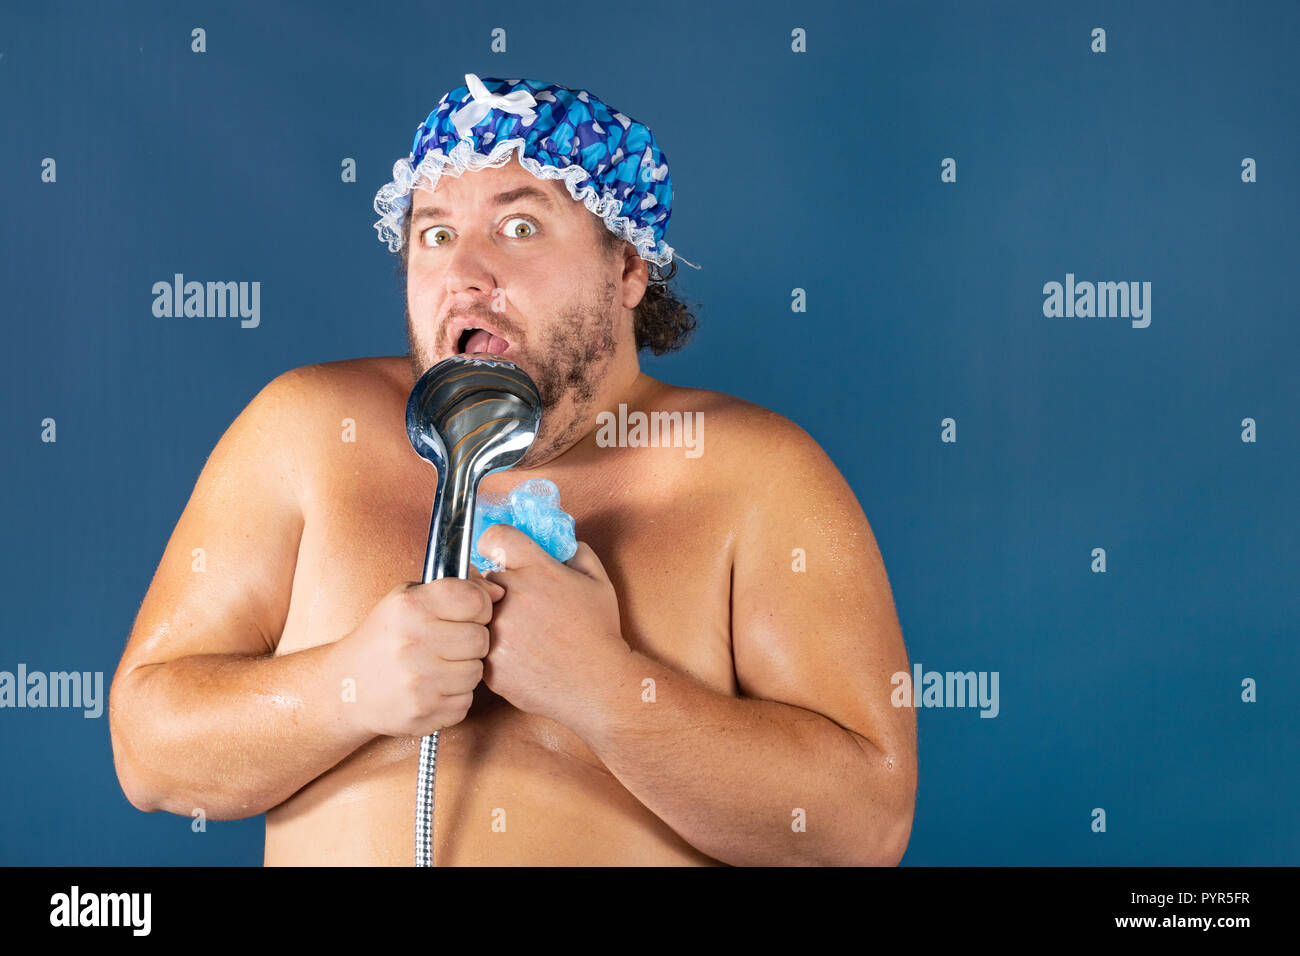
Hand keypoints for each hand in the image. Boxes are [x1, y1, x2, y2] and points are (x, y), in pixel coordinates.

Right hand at [334, 570, 504, 737]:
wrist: (347, 688)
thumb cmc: (384, 638)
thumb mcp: (407, 599)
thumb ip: (454, 588)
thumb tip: (500, 590)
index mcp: (410, 608)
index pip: (475, 600)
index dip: (480, 605)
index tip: (471, 611)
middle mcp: (413, 643)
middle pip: (481, 638)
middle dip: (473, 639)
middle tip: (453, 642)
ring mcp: (419, 682)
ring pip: (476, 672)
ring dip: (465, 669)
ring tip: (440, 665)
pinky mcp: (424, 712)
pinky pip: (465, 701)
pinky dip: (455, 695)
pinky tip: (433, 687)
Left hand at [475, 524, 628, 729]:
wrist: (596, 683)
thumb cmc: (599, 632)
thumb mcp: (599, 582)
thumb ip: (578, 554)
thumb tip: (562, 545)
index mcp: (537, 569)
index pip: (494, 537)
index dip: (496, 544)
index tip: (501, 555)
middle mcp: (511, 595)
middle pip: (485, 578)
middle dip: (500, 588)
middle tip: (523, 605)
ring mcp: (497, 630)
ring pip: (478, 614)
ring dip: (494, 619)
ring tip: (522, 634)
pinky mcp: (489, 661)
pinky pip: (480, 646)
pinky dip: (495, 650)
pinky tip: (520, 656)